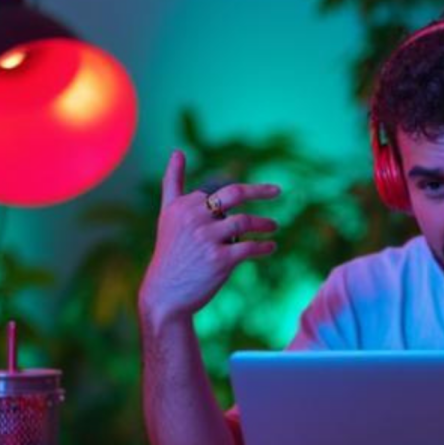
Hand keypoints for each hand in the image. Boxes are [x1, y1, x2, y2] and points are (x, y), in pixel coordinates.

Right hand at [139, 150, 279, 323]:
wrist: (165, 294)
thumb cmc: (171, 252)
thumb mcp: (168, 214)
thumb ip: (173, 182)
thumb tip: (178, 150)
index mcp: (183, 205)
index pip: (219, 191)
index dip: (239, 194)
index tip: (260, 190)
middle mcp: (194, 218)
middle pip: (235, 194)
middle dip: (260, 190)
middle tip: (278, 191)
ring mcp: (207, 238)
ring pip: (245, 221)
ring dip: (264, 223)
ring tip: (274, 226)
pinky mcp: (220, 259)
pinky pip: (250, 247)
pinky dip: (264, 246)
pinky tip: (271, 247)